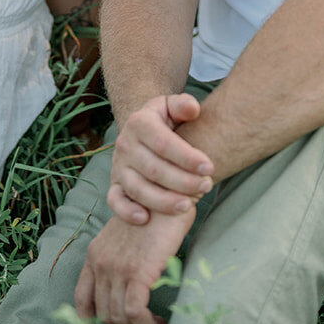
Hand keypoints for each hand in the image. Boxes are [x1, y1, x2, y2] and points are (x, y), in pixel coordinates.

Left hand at [74, 207, 193, 323]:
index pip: (81, 297)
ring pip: (119, 317)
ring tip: (155, 323)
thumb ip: (121, 260)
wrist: (169, 193)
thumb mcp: (128, 238)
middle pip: (104, 313)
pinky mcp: (137, 272)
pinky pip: (134, 313)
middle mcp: (100, 262)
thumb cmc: (155, 214)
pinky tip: (159, 321)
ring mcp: (116, 267)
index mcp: (95, 254)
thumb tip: (128, 290)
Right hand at [107, 94, 213, 224]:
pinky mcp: (115, 185)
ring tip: (189, 205)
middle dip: (182, 181)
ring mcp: (118, 167)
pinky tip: (145, 219)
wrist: (141, 132)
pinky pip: (114, 201)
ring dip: (163, 201)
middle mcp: (125, 145)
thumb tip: (193, 109)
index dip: (187, 157)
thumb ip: (184, 104)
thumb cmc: (164, 121)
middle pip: (153, 169)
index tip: (209, 167)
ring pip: (137, 188)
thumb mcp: (172, 107)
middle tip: (207, 186)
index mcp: (139, 122)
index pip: (163, 143)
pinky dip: (126, 211)